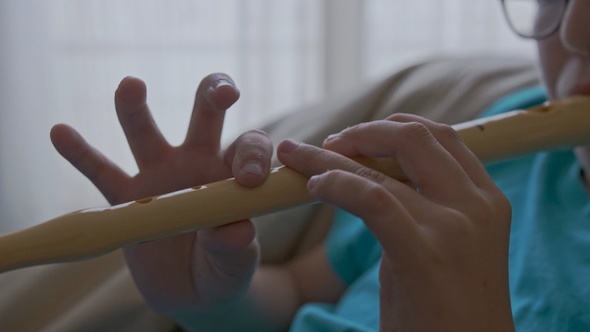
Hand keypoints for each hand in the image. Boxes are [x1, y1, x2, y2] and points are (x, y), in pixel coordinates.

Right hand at [50, 74, 272, 316]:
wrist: (192, 293)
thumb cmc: (224, 270)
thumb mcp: (236, 264)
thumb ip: (235, 246)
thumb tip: (236, 230)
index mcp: (232, 175)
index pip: (247, 146)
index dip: (253, 155)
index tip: (249, 179)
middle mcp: (198, 165)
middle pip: (206, 117)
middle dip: (213, 95)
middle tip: (224, 93)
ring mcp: (160, 178)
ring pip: (146, 136)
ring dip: (136, 109)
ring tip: (131, 85)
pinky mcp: (126, 201)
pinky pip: (102, 174)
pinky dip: (82, 155)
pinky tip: (60, 133)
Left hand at [277, 114, 513, 331]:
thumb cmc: (445, 309)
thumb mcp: (442, 244)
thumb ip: (422, 205)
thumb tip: (374, 175)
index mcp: (485, 198)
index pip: (440, 136)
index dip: (391, 128)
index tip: (355, 138)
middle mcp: (477, 203)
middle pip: (415, 136)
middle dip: (364, 131)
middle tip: (327, 143)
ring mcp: (455, 225)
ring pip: (382, 166)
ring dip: (330, 156)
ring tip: (296, 157)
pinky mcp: (425, 252)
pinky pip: (372, 199)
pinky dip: (337, 184)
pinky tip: (314, 187)